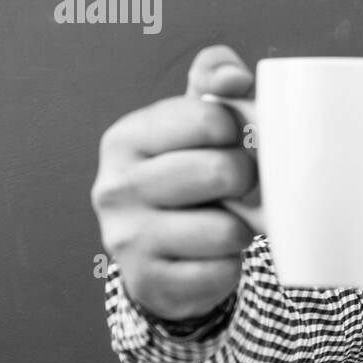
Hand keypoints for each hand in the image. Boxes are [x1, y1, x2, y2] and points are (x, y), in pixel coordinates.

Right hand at [90, 45, 258, 320]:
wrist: (161, 256)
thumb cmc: (188, 176)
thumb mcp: (194, 121)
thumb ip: (214, 79)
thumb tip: (235, 79)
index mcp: (127, 137)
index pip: (211, 118)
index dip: (239, 132)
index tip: (231, 142)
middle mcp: (116, 187)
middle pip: (222, 172)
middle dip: (246, 181)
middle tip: (237, 187)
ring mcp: (127, 239)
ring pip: (227, 229)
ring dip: (241, 229)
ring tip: (224, 223)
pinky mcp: (148, 284)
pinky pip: (221, 273)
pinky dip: (229, 267)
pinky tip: (211, 257)